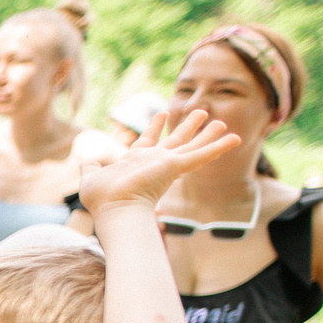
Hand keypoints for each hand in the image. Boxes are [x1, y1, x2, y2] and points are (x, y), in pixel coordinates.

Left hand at [77, 108, 242, 216]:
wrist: (114, 209)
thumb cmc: (102, 200)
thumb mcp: (91, 177)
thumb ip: (90, 166)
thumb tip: (86, 159)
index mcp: (136, 161)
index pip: (148, 140)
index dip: (155, 126)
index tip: (161, 113)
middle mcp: (154, 161)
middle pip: (176, 140)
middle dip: (187, 126)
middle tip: (202, 112)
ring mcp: (166, 164)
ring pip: (192, 145)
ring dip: (207, 134)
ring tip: (222, 123)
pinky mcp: (176, 166)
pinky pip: (202, 155)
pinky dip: (219, 146)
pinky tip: (235, 138)